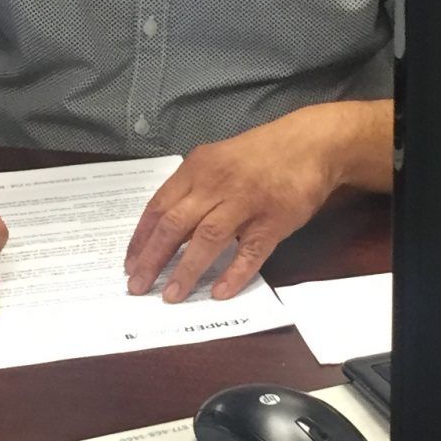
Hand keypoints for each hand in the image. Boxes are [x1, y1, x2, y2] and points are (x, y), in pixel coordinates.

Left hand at [124, 114, 345, 304]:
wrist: (311, 144)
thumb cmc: (260, 155)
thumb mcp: (218, 160)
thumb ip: (194, 189)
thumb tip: (166, 229)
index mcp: (197, 168)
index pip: (159, 206)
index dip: (141, 238)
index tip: (130, 263)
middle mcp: (217, 184)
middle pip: (175, 225)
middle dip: (153, 259)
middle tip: (138, 286)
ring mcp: (246, 202)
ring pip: (207, 239)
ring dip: (186, 270)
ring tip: (171, 296)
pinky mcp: (274, 220)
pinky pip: (250, 252)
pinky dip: (234, 274)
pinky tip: (219, 293)